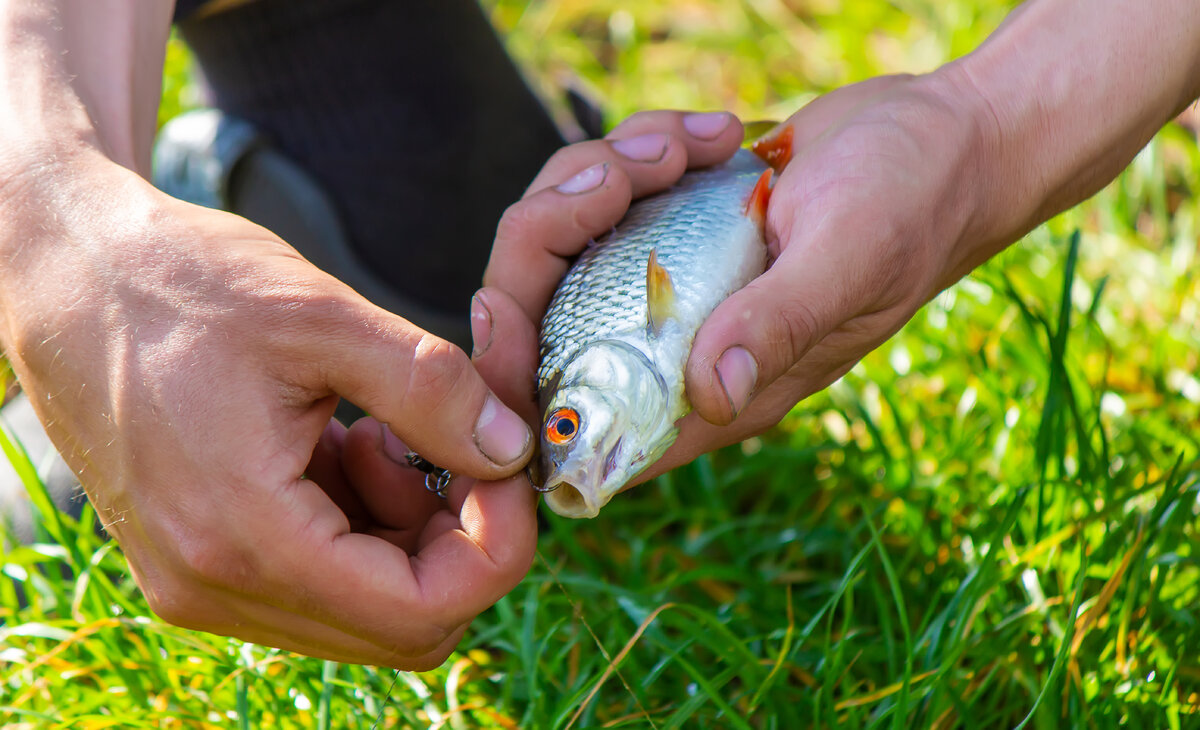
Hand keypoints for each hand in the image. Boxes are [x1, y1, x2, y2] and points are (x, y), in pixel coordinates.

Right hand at [0, 152, 536, 667]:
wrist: (71, 274)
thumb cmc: (181, 283)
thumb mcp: (324, 319)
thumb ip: (433, 392)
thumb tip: (511, 450)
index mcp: (245, 536)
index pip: (420, 612)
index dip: (495, 547)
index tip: (508, 467)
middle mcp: (217, 585)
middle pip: (401, 622)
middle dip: (457, 538)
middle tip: (458, 446)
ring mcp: (204, 579)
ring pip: (365, 603)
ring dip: (408, 528)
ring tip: (384, 432)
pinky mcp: (202, 556)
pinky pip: (320, 575)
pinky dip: (362, 522)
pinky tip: (349, 443)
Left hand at [484, 74, 994, 483]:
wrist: (943, 141)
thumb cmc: (912, 204)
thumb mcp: (848, 257)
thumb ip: (777, 325)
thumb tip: (709, 396)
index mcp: (716, 388)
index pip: (588, 417)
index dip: (521, 382)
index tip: (503, 306)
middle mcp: (679, 343)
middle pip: (545, 313)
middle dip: (559, 228)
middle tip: (633, 171)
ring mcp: (672, 282)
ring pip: (567, 240)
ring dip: (604, 173)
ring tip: (695, 143)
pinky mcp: (674, 226)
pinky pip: (608, 192)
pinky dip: (637, 150)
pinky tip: (712, 135)